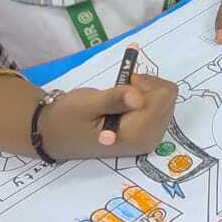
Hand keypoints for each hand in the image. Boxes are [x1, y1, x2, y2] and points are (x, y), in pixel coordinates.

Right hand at [40, 73, 178, 159]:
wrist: (53, 136)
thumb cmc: (68, 118)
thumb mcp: (87, 104)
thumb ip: (114, 100)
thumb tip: (138, 97)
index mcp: (137, 134)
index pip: (164, 96)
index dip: (145, 82)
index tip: (124, 83)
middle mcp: (149, 139)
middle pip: (168, 97)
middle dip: (147, 87)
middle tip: (121, 90)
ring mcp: (149, 139)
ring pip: (165, 101)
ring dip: (145, 92)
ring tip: (119, 99)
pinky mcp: (145, 135)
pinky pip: (159, 109)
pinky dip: (145, 99)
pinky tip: (124, 104)